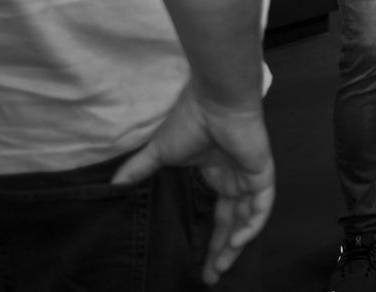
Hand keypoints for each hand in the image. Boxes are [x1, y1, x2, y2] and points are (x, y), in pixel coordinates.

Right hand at [112, 84, 274, 284]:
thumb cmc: (191, 121)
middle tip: (210, 277)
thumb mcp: (160, 152)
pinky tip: (236, 240)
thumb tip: (113, 186)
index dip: (212, 241)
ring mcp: (251, 177)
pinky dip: (251, 225)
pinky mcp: (262, 172)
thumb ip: (139, 170)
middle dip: (223, 251)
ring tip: (220, 266)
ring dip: (236, 244)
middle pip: (234, 224)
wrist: (214, 101)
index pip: (220, 217)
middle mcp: (237, 180)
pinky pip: (262, 205)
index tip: (200, 267)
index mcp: (219, 176)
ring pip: (249, 219)